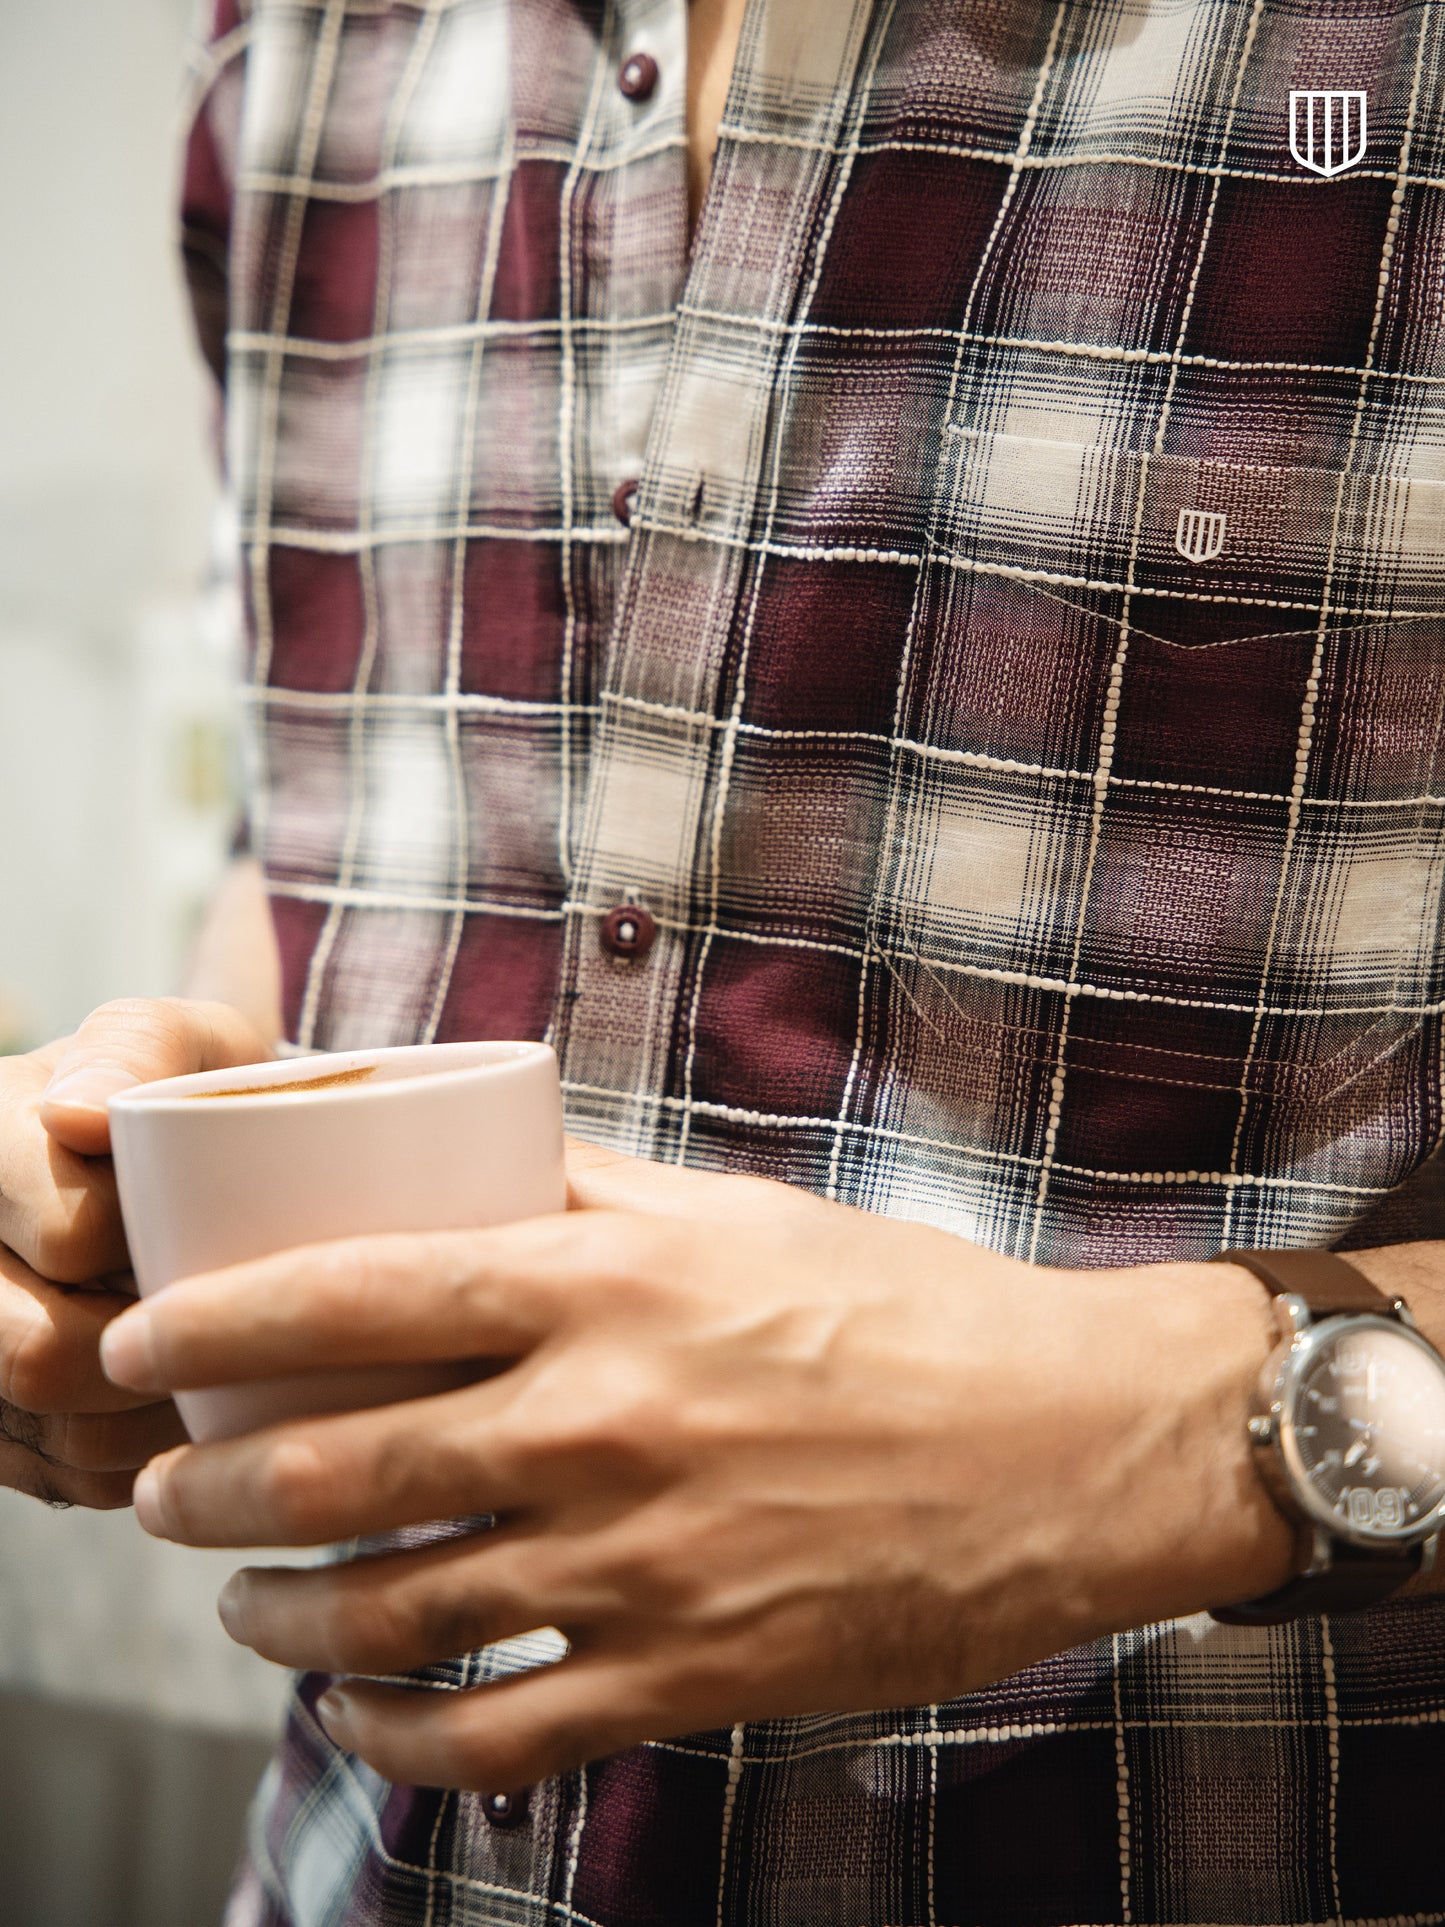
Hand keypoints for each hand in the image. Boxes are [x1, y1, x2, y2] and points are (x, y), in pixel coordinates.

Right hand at [0, 998, 272, 1505]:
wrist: (202, 1162)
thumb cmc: (199, 1096)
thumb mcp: (187, 1043)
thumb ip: (135, 1049)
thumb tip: (75, 1116)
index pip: (70, 1236)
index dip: (154, 1245)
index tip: (208, 1223)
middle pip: (37, 1357)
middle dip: (153, 1347)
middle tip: (226, 1313)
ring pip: (57, 1430)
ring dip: (160, 1412)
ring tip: (223, 1358)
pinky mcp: (2, 1431)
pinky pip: (73, 1479)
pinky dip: (149, 1458)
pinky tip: (187, 1403)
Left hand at [101, 1143, 1294, 1789]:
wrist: (1075, 1444)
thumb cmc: (911, 1310)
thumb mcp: (742, 1216)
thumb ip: (591, 1190)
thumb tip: (462, 1148)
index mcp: (611, 1287)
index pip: (353, 1291)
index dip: (212, 1316)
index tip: (139, 1339)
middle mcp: (604, 1423)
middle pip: (335, 1468)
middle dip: (205, 1489)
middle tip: (158, 1491)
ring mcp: (642, 1564)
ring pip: (393, 1612)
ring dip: (279, 1618)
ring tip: (241, 1606)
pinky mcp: (692, 1677)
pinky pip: (496, 1737)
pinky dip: (395, 1742)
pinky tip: (357, 1718)